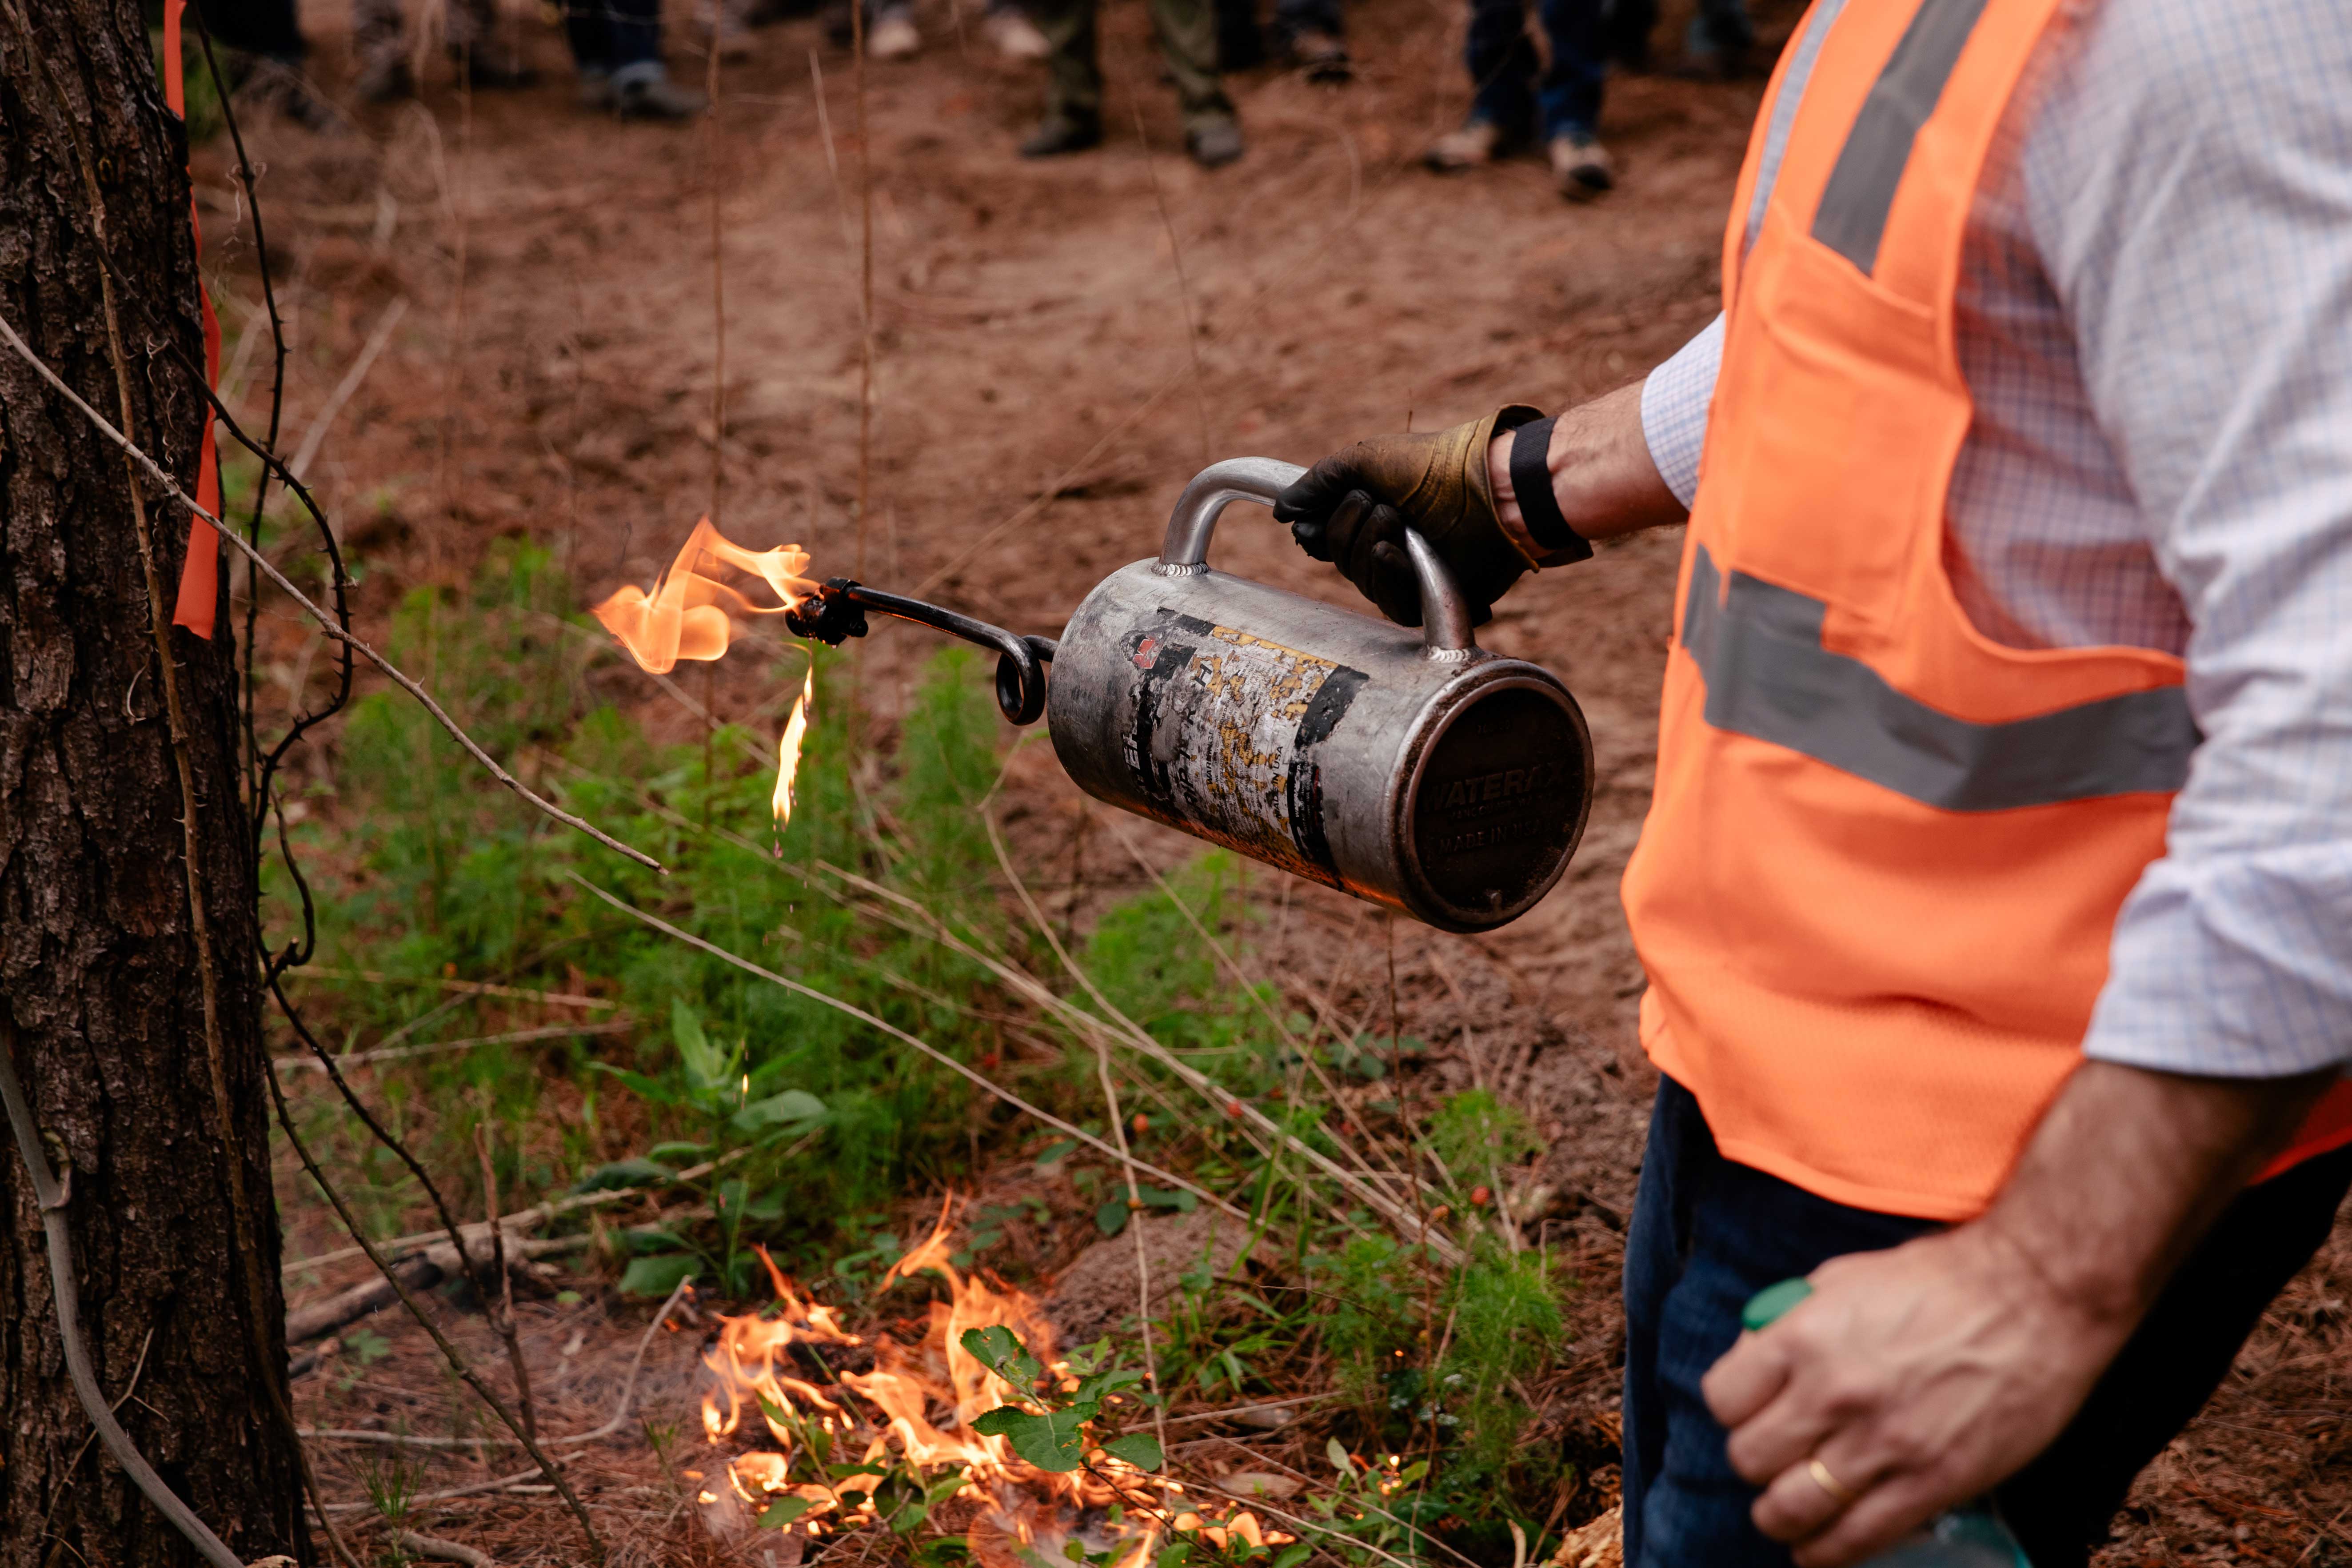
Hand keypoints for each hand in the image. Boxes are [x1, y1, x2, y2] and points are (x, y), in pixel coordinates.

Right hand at [1273, 406, 1542, 624]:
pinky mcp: (1428, 600)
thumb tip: (1281, 510)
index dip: (1315, 529)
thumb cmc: (1435, 468)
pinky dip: (1389, 573)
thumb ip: (1319, 481)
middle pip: (1336, 556)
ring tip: (1402, 521)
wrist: (1488, 492)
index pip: (1321, 538)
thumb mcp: (1365, 460)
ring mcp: (1407, 575)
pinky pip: (1389, 604)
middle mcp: (1385, 546)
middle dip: (1349, 526)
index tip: (1314, 517)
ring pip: (1358, 579)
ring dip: (1372, 543)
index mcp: (1370, 514)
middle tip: (1384, 505)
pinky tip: (1400, 552)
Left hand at [1703, 1225, 2130, 1566]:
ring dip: (1781, 1517)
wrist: (2035, 1295)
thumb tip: (1750, 1360)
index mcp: (1804, 1336)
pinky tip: (1821, 1548)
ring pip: (1792, 1510)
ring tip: (1790, 1512)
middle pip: (1749, 1460)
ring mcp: (1884, 1443)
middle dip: (1756, 1463)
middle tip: (1776, 1460)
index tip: (1750, 1412)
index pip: (1723, 1399)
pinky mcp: (1933, 1481)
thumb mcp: (1841, 1279)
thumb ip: (1789, 1322)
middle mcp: (1834, 1392)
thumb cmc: (1938, 1280)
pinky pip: (1857, 1538)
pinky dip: (1827, 1552)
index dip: (1733, 1410)